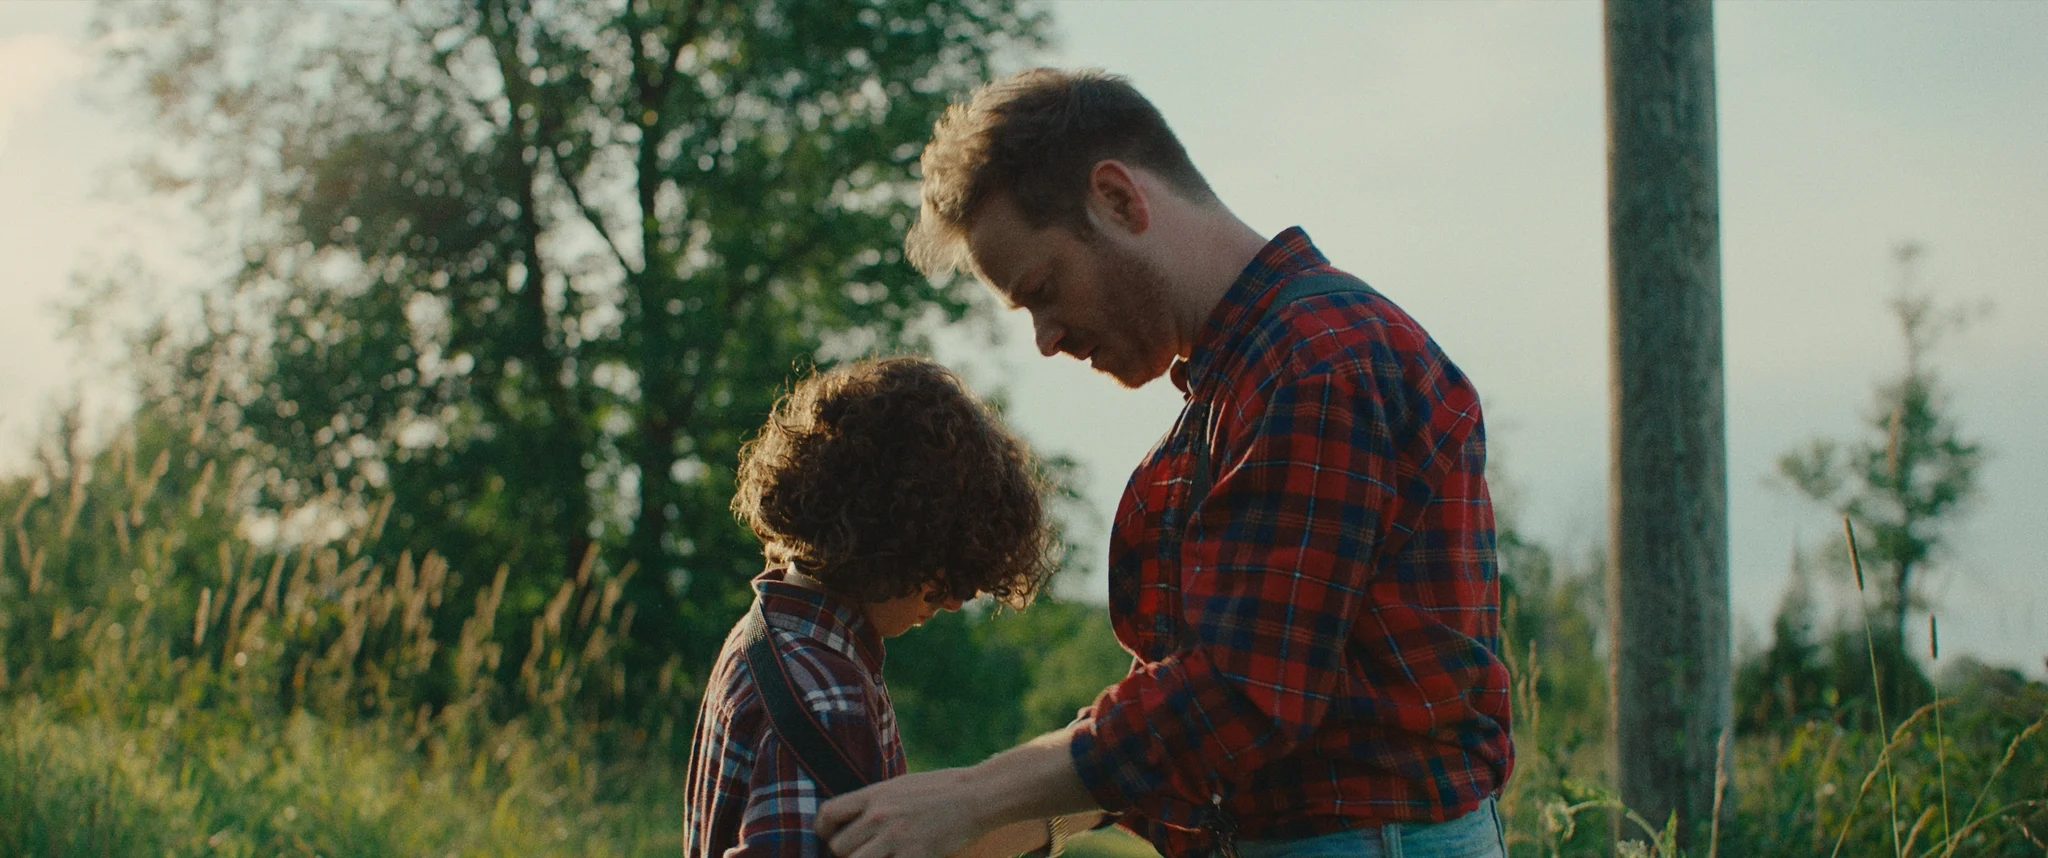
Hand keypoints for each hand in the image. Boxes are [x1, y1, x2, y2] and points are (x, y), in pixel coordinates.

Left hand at [817, 768, 988, 857]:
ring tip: (879, 857)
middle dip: (846, 855)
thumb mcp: (901, 785)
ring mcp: (896, 838)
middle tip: (863, 853)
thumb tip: (855, 820)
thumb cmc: (941, 790)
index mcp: (875, 795)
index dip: (822, 831)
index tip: (830, 838)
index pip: (828, 813)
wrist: (976, 796)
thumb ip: (875, 802)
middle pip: (838, 847)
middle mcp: (879, 816)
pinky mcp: (914, 856)